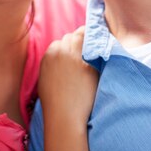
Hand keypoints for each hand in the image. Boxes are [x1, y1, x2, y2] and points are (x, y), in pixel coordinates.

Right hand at [39, 26, 97, 150]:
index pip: (63, 40)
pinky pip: (96, 47)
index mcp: (49, 53)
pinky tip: (105, 48)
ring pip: (84, 37)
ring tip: (100, 43)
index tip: (79, 49)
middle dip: (81, 40)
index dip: (72, 44)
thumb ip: (52, 62)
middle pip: (73, 36)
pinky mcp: (88, 63)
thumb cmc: (54, 100)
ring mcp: (74, 56)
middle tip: (91, 47)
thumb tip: (62, 56)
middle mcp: (61, 51)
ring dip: (91, 40)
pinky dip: (100, 46)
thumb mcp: (45, 76)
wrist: (64, 114)